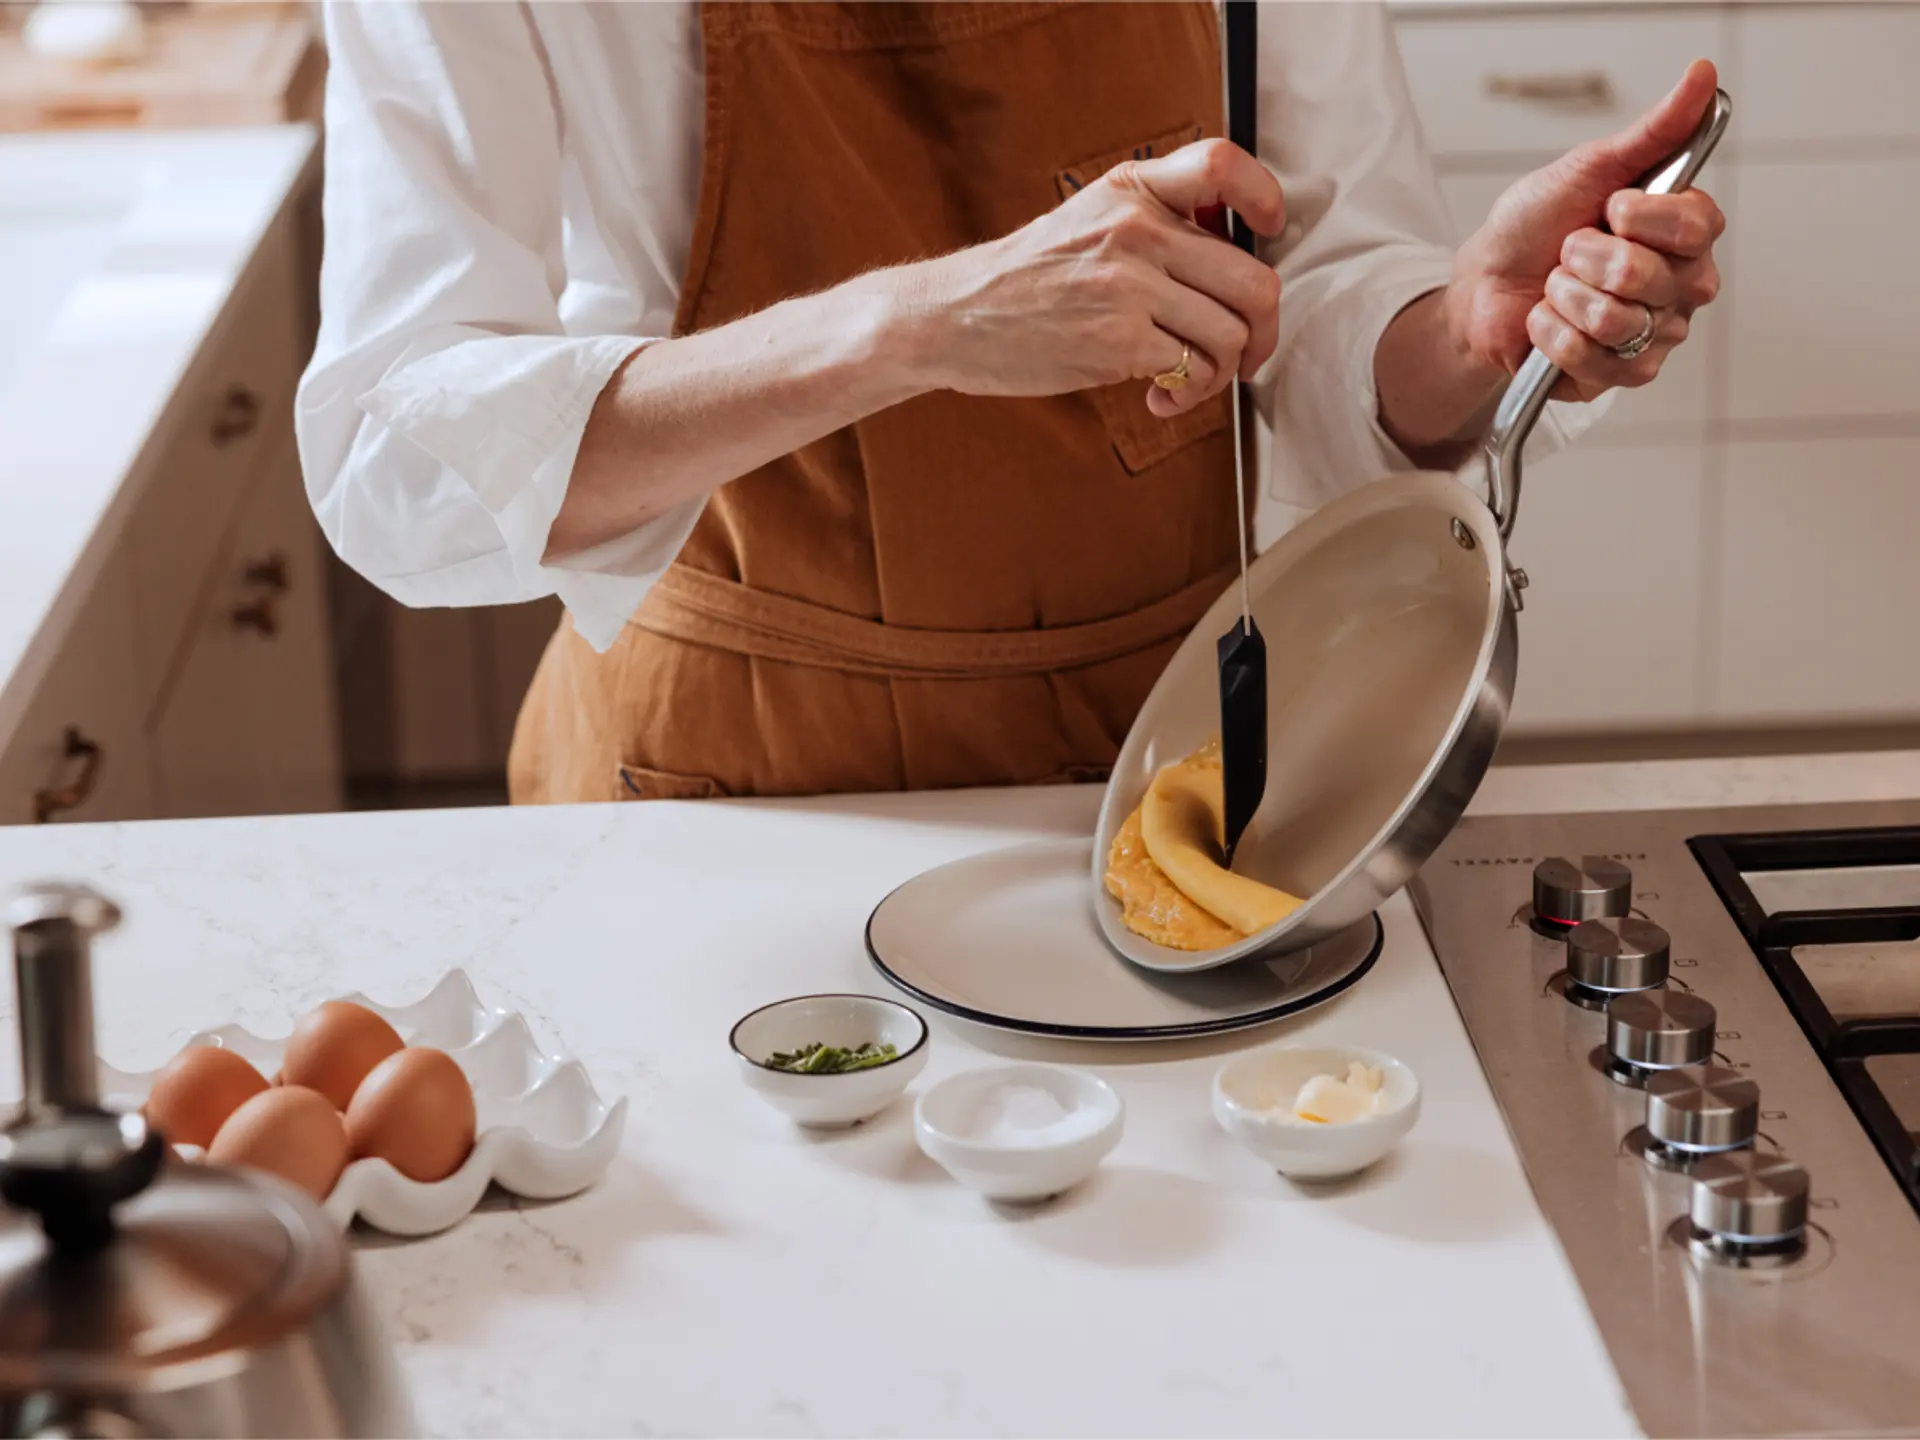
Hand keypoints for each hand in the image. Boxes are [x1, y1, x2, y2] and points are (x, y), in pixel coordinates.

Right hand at [908, 139, 1285, 417]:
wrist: (956, 315)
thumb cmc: (1028, 276)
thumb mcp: (1090, 216)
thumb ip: (1157, 219)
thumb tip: (1233, 248)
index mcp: (1133, 189)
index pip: (1223, 166)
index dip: (1264, 199)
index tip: (1270, 231)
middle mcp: (1137, 229)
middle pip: (1253, 280)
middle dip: (1264, 329)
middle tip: (1248, 351)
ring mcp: (1129, 286)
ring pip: (1230, 335)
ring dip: (1223, 371)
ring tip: (1192, 379)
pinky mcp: (1117, 341)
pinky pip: (1193, 371)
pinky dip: (1189, 394)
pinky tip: (1161, 397)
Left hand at [1443, 59, 1724, 402]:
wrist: (1486, 282)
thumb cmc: (1538, 226)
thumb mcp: (1590, 167)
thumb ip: (1652, 131)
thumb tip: (1702, 76)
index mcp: (1688, 233)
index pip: (1696, 226)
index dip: (1639, 217)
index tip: (1607, 208)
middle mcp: (1684, 286)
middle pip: (1647, 276)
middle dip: (1583, 258)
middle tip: (1568, 251)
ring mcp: (1656, 335)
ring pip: (1617, 320)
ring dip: (1564, 297)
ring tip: (1555, 287)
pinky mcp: (1622, 376)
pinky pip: (1593, 359)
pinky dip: (1551, 335)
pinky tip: (1546, 323)